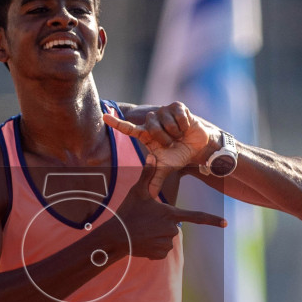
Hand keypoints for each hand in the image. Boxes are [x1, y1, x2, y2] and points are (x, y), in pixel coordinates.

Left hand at [103, 102, 218, 198]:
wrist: (197, 147)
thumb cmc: (178, 155)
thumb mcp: (166, 168)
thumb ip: (156, 179)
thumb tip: (150, 196)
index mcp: (146, 134)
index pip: (128, 129)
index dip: (116, 123)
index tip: (103, 116)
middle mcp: (152, 121)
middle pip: (151, 127)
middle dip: (164, 138)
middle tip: (172, 143)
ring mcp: (163, 112)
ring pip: (165, 121)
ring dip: (175, 131)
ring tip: (179, 134)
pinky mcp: (176, 106)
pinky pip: (178, 115)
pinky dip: (184, 124)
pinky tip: (186, 126)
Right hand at [108, 154, 225, 259]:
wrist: (116, 237)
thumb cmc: (127, 212)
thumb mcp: (137, 191)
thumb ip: (147, 174)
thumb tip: (151, 155)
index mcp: (171, 213)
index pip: (197, 216)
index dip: (212, 220)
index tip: (226, 223)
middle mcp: (172, 229)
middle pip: (173, 226)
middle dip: (162, 225)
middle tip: (146, 222)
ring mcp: (166, 243)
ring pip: (167, 239)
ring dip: (157, 236)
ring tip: (143, 232)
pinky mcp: (160, 254)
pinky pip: (161, 250)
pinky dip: (153, 247)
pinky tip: (142, 242)